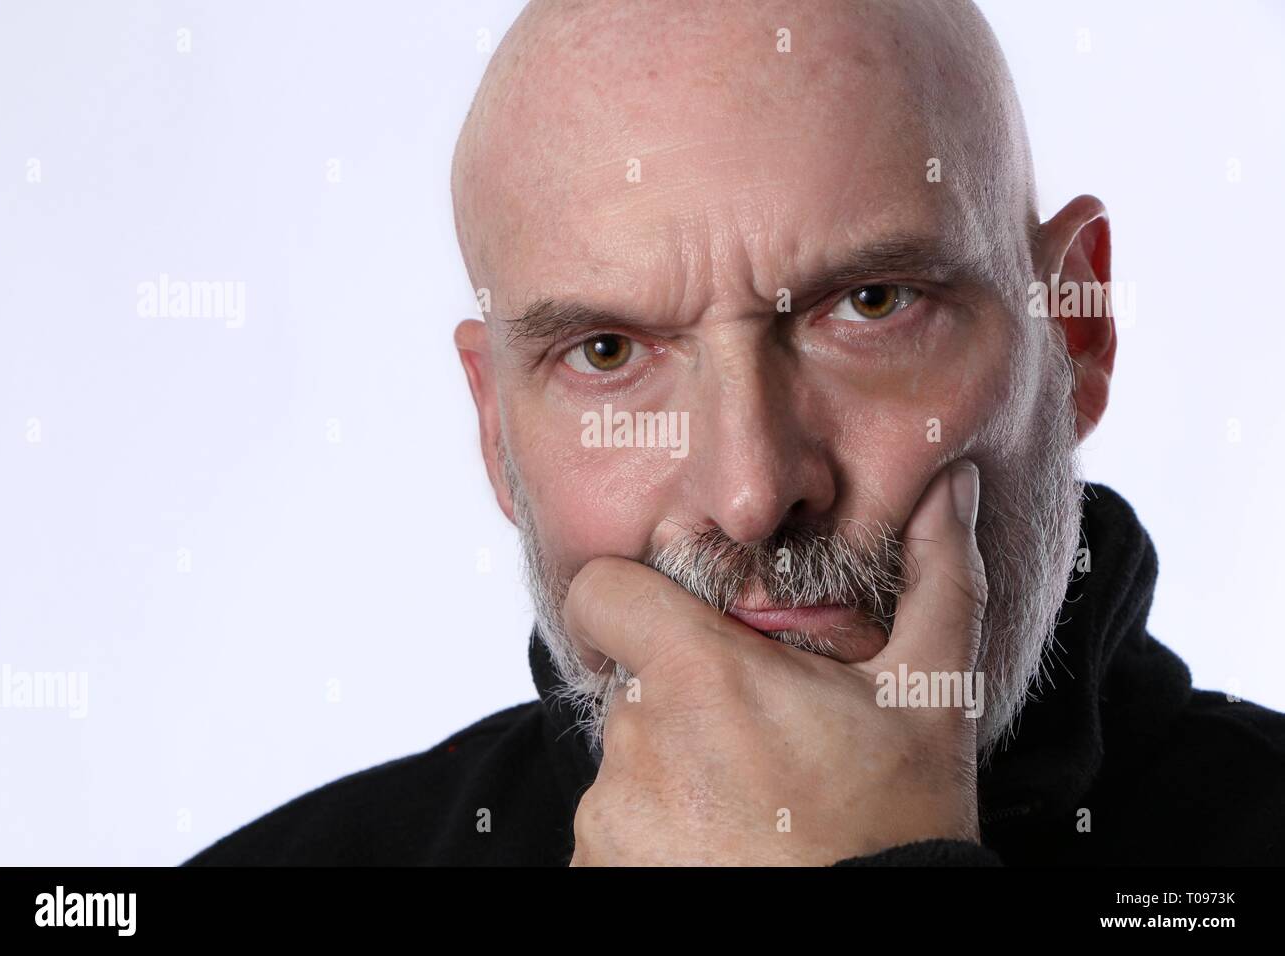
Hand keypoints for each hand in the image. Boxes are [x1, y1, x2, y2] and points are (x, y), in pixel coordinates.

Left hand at [565, 459, 986, 865]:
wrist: (873, 936)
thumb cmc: (899, 823)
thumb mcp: (930, 695)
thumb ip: (936, 576)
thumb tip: (949, 485)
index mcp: (699, 675)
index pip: (600, 593)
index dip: (629, 598)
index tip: (673, 628)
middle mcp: (636, 740)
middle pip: (631, 681)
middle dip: (685, 698)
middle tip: (759, 742)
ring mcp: (609, 814)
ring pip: (627, 756)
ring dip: (674, 769)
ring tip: (750, 807)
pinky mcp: (598, 867)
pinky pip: (614, 822)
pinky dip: (659, 829)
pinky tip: (724, 848)